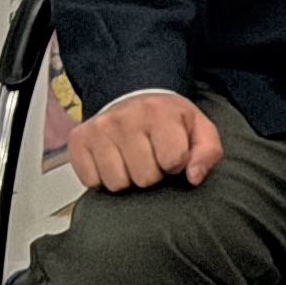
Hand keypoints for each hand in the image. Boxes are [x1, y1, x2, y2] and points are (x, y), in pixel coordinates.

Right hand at [67, 90, 221, 192]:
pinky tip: (112, 161)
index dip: (176, 164)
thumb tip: (194, 178)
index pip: (173, 161)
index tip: (173, 153)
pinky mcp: (78, 141)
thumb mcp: (199, 129)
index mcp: (160, 111)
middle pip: (145, 178)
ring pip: (117, 184)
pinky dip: (103, 179)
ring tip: (132, 160)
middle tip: (150, 157)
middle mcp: (125, 117)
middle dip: (152, 174)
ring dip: (128, 179)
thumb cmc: (169, 122)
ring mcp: (98, 128)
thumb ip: (208, 153)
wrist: (132, 100)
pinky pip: (92, 182)